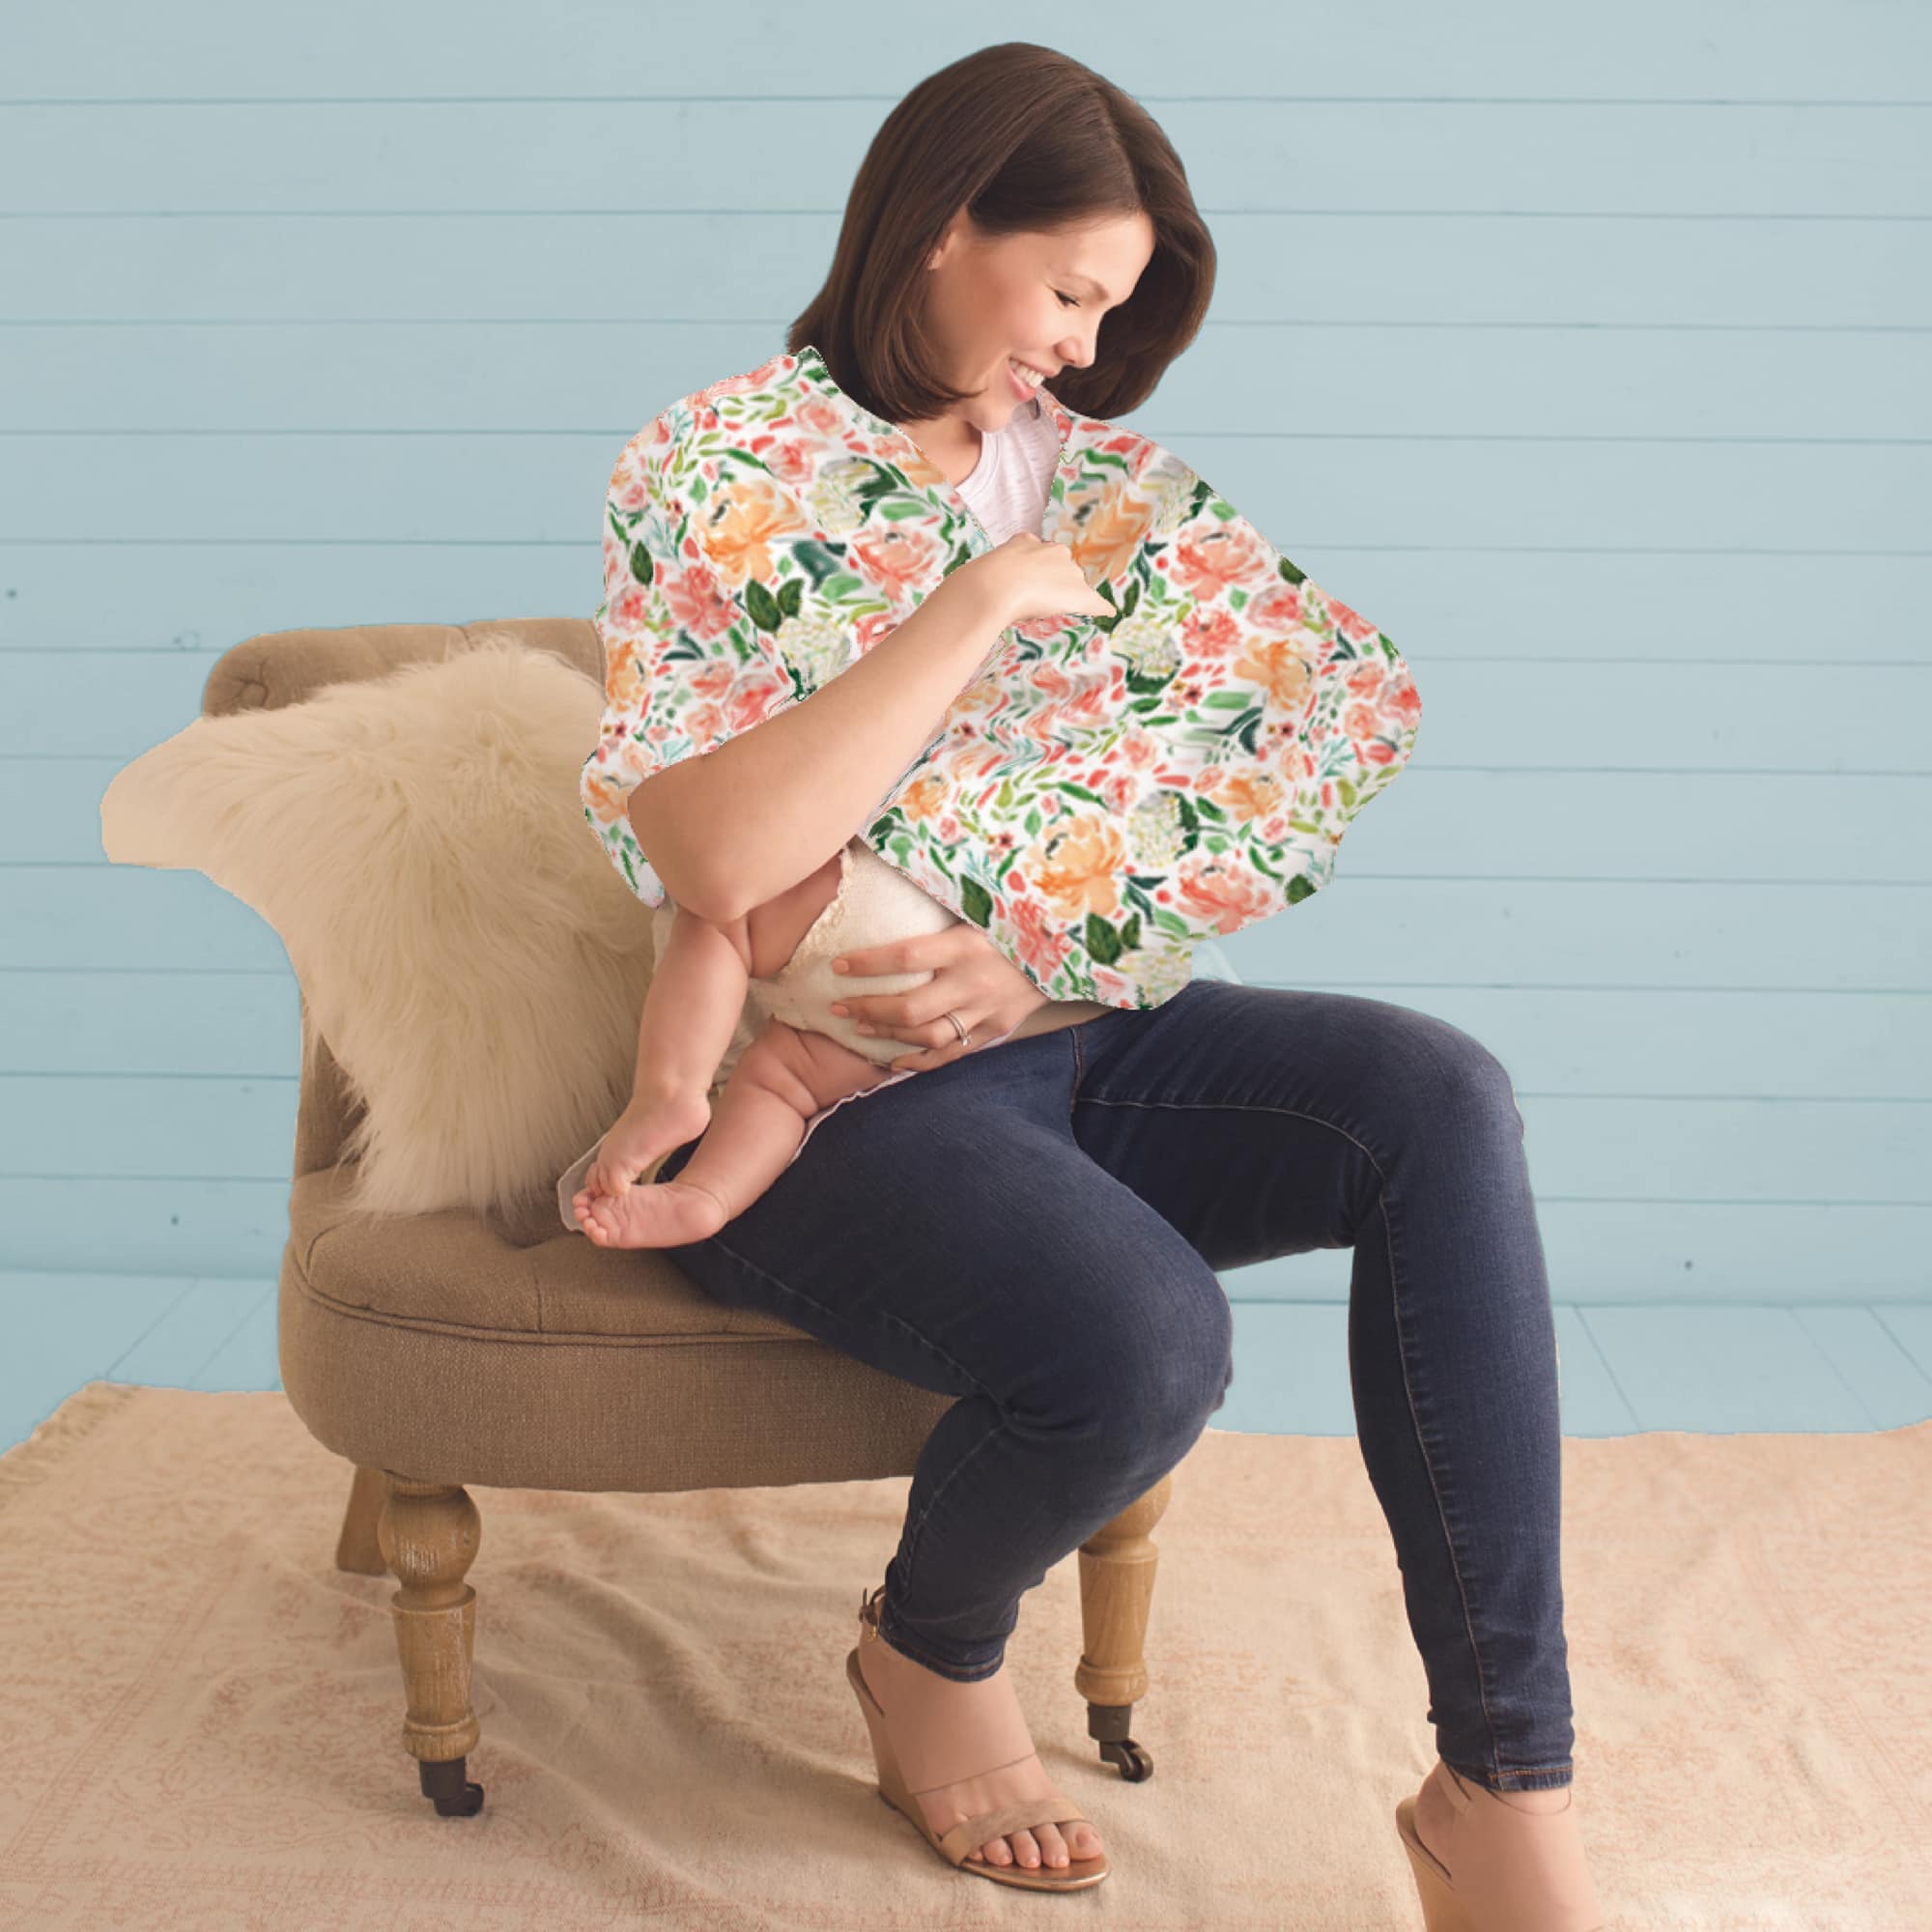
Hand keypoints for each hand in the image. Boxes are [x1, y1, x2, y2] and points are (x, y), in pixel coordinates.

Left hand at [828, 922, 1051, 1072]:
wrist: (1071, 945)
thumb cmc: (1017, 917)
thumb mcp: (982, 904)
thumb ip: (942, 903)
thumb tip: (893, 878)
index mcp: (967, 944)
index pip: (906, 957)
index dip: (867, 964)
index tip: (837, 965)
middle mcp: (974, 982)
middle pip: (910, 1008)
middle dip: (867, 1008)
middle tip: (838, 1006)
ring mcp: (987, 1011)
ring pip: (928, 1036)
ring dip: (888, 1034)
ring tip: (860, 1026)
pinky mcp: (997, 1029)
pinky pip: (952, 1054)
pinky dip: (920, 1061)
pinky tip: (893, 1060)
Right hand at [959, 531, 1113, 629]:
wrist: (994, 588)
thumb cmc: (980, 582)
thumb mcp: (982, 569)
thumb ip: (986, 574)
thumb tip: (960, 592)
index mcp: (1028, 542)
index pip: (1040, 554)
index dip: (1036, 570)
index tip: (1031, 580)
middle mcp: (1054, 552)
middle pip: (1062, 569)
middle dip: (1054, 584)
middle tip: (1035, 601)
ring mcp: (1069, 573)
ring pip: (1075, 586)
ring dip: (1067, 598)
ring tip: (1049, 612)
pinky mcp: (1079, 594)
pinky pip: (1096, 602)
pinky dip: (1101, 608)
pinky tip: (1109, 613)